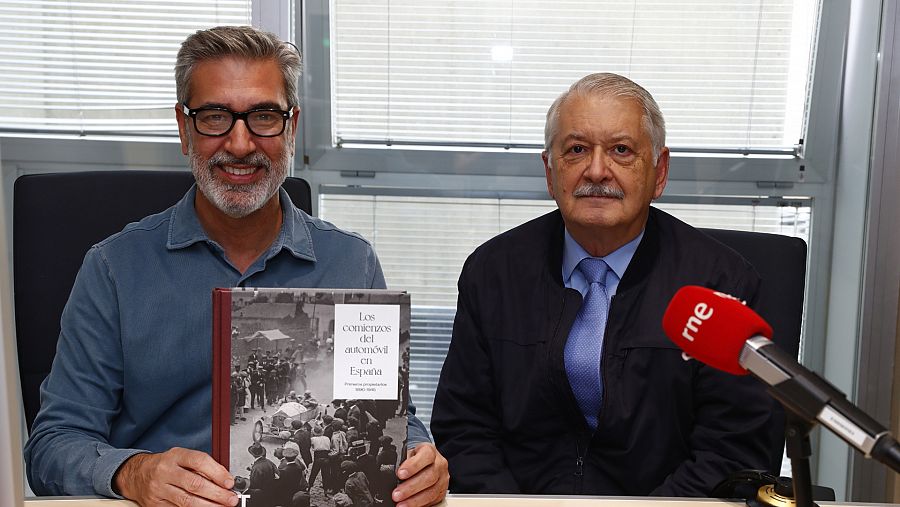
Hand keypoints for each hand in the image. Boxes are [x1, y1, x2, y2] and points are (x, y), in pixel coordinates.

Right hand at [114, 447, 237, 505]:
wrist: (137, 474)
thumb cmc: (165, 465)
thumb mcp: (181, 457)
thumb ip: (201, 466)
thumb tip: (223, 479)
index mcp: (175, 456)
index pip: (199, 461)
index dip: (217, 472)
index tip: (229, 482)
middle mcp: (165, 471)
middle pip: (195, 484)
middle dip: (217, 494)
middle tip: (231, 499)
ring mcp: (159, 489)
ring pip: (187, 500)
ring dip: (208, 506)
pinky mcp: (155, 504)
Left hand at [392, 443, 448, 506]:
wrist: (426, 462)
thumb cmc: (415, 458)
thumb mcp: (407, 454)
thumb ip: (401, 462)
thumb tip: (389, 472)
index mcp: (430, 451)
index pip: (426, 456)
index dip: (413, 466)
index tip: (400, 474)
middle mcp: (439, 464)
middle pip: (429, 476)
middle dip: (411, 487)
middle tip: (396, 494)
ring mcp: (443, 479)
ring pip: (432, 491)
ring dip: (415, 500)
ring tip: (401, 504)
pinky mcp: (442, 491)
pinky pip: (433, 500)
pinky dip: (420, 504)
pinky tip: (410, 506)